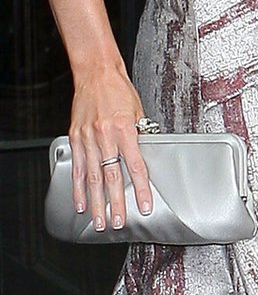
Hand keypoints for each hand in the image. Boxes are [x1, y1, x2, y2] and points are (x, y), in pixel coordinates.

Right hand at [69, 63, 152, 230]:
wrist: (96, 73)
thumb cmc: (118, 89)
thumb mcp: (137, 111)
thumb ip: (140, 135)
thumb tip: (145, 155)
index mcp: (124, 128)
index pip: (136, 165)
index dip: (142, 188)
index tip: (145, 205)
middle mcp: (105, 135)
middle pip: (111, 177)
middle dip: (116, 203)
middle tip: (118, 222)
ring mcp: (87, 138)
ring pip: (92, 177)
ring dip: (96, 202)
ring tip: (99, 220)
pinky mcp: (75, 137)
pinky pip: (77, 168)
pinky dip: (78, 188)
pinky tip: (80, 203)